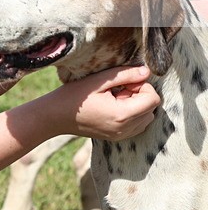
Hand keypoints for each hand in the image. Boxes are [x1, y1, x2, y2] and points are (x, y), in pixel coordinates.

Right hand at [45, 66, 159, 141]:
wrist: (55, 116)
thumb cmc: (74, 96)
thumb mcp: (98, 80)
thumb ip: (125, 75)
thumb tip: (147, 72)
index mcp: (122, 114)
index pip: (153, 99)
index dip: (143, 86)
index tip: (125, 82)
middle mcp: (125, 128)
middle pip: (151, 109)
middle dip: (140, 95)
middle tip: (118, 89)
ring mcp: (121, 135)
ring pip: (146, 118)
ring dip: (137, 106)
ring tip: (115, 98)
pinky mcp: (116, 138)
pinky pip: (137, 126)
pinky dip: (132, 115)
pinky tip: (113, 107)